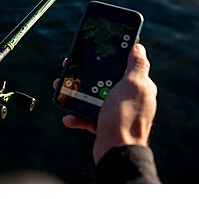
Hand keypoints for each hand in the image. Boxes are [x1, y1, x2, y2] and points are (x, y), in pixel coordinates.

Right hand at [53, 44, 157, 163]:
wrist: (117, 151)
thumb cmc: (126, 116)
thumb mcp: (133, 85)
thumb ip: (137, 65)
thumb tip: (138, 47)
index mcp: (138, 86)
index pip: (124, 64)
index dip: (109, 56)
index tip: (94, 50)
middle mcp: (128, 98)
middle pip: (104, 79)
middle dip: (86, 73)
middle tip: (70, 67)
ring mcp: (116, 111)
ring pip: (92, 96)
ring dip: (75, 92)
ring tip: (61, 87)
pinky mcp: (104, 124)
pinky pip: (87, 115)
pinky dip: (76, 115)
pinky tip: (69, 115)